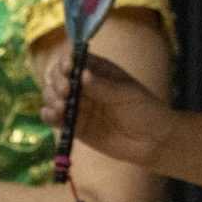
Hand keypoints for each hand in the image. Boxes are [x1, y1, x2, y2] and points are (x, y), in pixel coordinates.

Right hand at [39, 47, 172, 169]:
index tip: (67, 68)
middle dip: (56, 82)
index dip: (66, 61)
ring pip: (53, 96)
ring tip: (61, 107)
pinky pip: (55, 118)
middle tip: (65, 92)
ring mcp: (79, 106)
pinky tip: (53, 115)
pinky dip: (49, 115)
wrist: (152, 141)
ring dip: (50, 98)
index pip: (74, 59)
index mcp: (98, 70)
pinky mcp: (76, 126)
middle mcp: (84, 86)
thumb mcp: (127, 94)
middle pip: (58, 77)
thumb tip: (82, 74)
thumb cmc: (144, 110)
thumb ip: (103, 87)